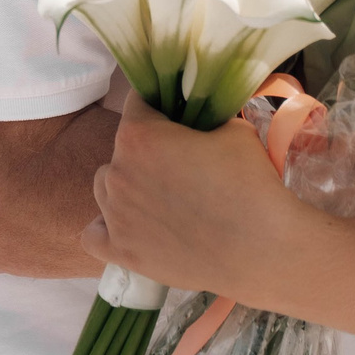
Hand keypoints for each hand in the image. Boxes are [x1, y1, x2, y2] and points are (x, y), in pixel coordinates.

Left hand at [83, 97, 306, 297]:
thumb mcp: (232, 129)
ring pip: (105, 187)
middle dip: (148, 148)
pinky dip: (108, 227)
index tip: (177, 117)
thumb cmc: (250, 184)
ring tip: (162, 196)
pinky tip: (134, 225)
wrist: (262, 248)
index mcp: (138, 136)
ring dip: (127, 184)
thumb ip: (202, 119)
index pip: (137, 102)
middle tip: (182, 162)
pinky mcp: (122, 252)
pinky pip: (93, 234)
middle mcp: (117, 173)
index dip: (160, 106)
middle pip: (122, 147)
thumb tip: (196, 118)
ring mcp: (115, 216)